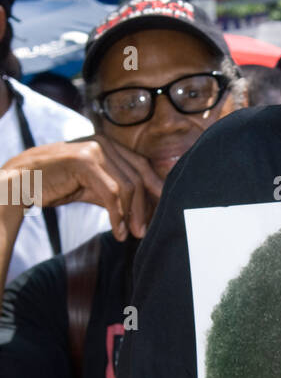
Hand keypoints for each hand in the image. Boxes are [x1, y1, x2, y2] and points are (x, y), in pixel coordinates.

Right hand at [1, 135, 163, 239]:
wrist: (22, 181)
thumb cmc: (56, 184)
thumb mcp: (92, 186)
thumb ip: (116, 191)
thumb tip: (143, 210)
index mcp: (109, 144)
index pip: (141, 166)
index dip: (154, 190)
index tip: (161, 213)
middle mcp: (104, 142)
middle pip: (138, 177)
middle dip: (144, 207)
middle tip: (144, 231)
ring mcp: (94, 149)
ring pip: (127, 186)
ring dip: (131, 215)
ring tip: (130, 234)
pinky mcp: (84, 162)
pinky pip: (111, 193)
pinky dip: (117, 216)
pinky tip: (118, 231)